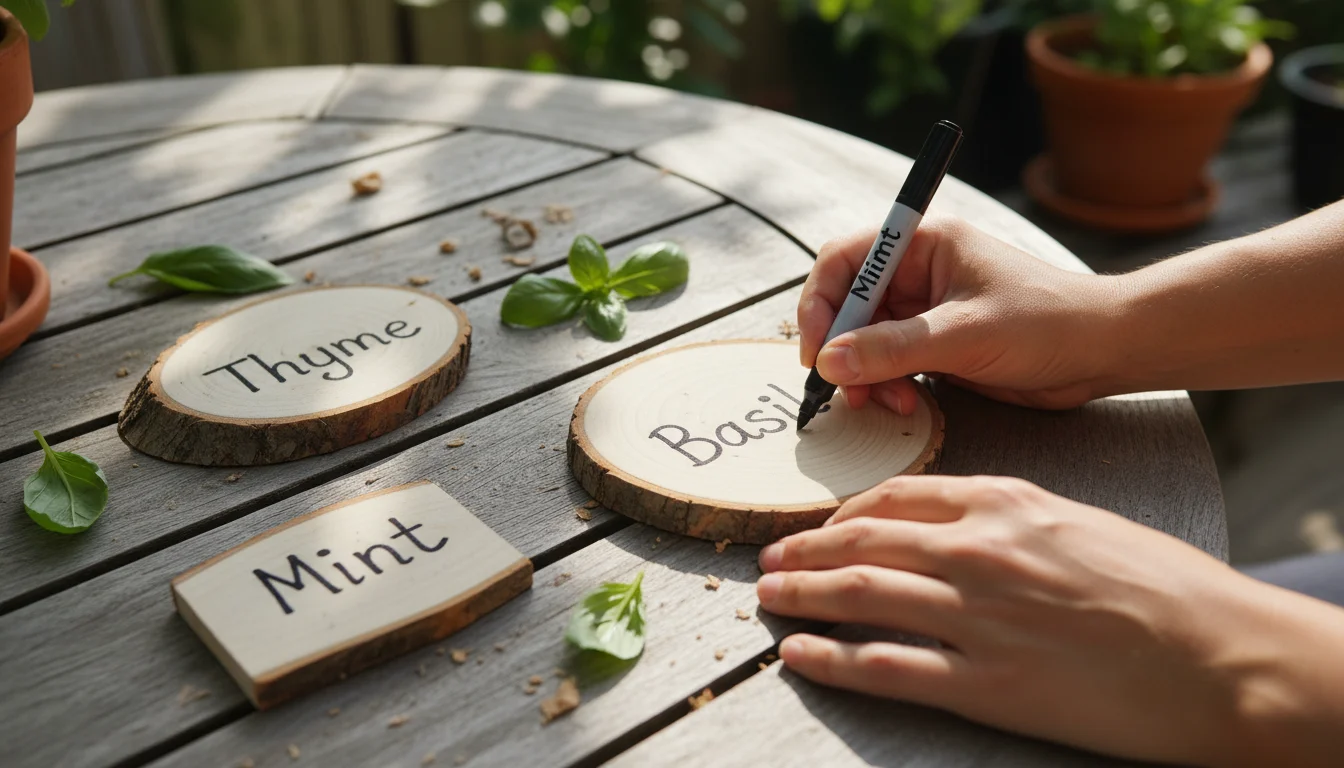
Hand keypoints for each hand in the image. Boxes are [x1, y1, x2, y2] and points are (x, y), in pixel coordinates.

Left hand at [755, 475, 1343, 765]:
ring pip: (860, 595)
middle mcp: (980, 550)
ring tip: (767, 597)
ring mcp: (978, 616)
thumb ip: (1013, 518)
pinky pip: (884, 666)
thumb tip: (959, 526)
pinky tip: (800, 656)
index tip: (820, 525)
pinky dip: (831, 660)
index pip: (897, 497)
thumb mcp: (1082, 524)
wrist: (1227, 655)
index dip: (843, 513)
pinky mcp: (987, 683)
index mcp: (1007, 504)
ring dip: (801, 596)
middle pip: (863, 541)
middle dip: (806, 550)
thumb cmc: (1168, 589)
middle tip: (770, 558)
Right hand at [797, 218, 1121, 411]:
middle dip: (842, 349)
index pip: (846, 260)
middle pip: (849, 305)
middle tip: (842, 388)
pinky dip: (886, 386)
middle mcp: (919, 272)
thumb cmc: (1047, 323)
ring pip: (865, 341)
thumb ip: (893, 349)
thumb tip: (829, 362)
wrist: (1103, 352)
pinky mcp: (936, 345)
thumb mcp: (963, 336)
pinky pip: (889, 364)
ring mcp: (926, 310)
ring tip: (885, 404)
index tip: (816, 349)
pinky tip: (905, 406)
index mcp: (924, 243)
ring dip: (865, 375)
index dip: (822, 303)